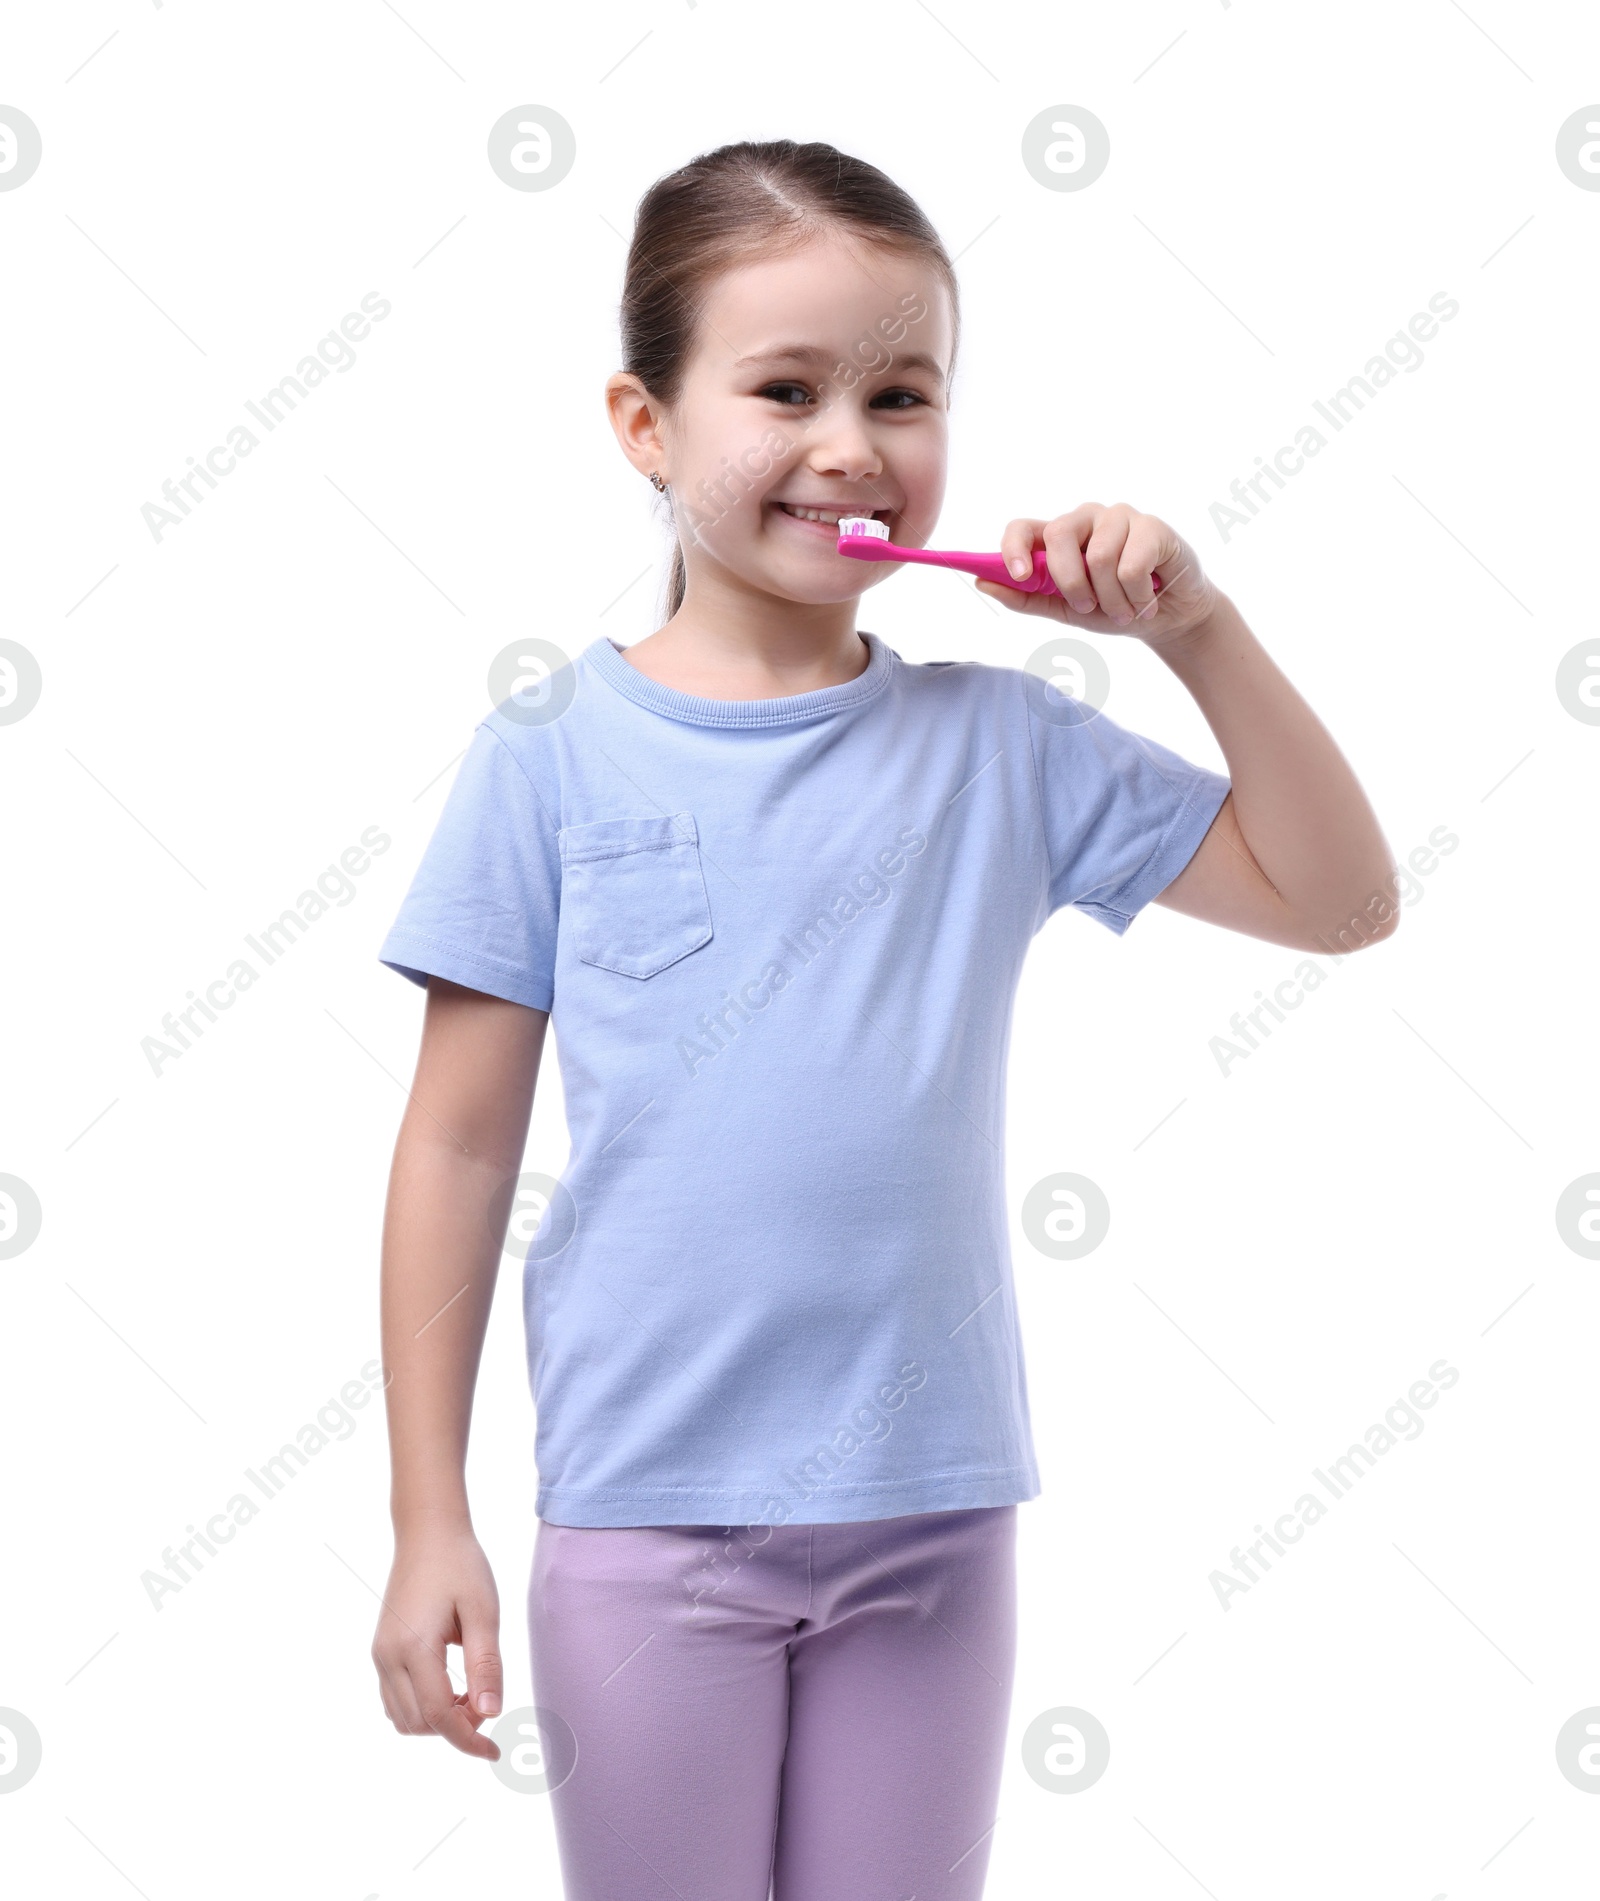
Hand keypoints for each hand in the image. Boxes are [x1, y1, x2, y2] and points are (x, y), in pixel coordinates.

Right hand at [372, 1522, 502, 1759]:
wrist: (427, 1533)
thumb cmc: (461, 1566)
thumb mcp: (483, 1611)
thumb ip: (486, 1664)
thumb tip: (491, 1714)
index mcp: (415, 1647)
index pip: (438, 1716)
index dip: (468, 1739)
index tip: (495, 1750)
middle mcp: (389, 1656)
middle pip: (419, 1724)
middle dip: (455, 1728)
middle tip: (486, 1702)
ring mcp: (379, 1654)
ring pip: (402, 1718)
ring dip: (436, 1721)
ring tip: (468, 1694)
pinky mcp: (380, 1650)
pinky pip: (394, 1700)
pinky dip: (420, 1708)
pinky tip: (448, 1687)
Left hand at [975, 502, 1219, 646]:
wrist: (1166, 618)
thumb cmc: (1112, 608)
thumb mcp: (1065, 611)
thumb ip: (1026, 598)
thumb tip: (983, 584)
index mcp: (1057, 537)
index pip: (1022, 527)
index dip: (1013, 547)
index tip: (1018, 575)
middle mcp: (1085, 519)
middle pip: (1060, 535)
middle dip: (1071, 584)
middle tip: (1089, 608)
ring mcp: (1119, 517)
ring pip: (1099, 557)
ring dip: (1112, 599)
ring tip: (1126, 610)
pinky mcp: (1152, 526)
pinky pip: (1131, 565)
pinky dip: (1137, 595)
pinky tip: (1148, 598)